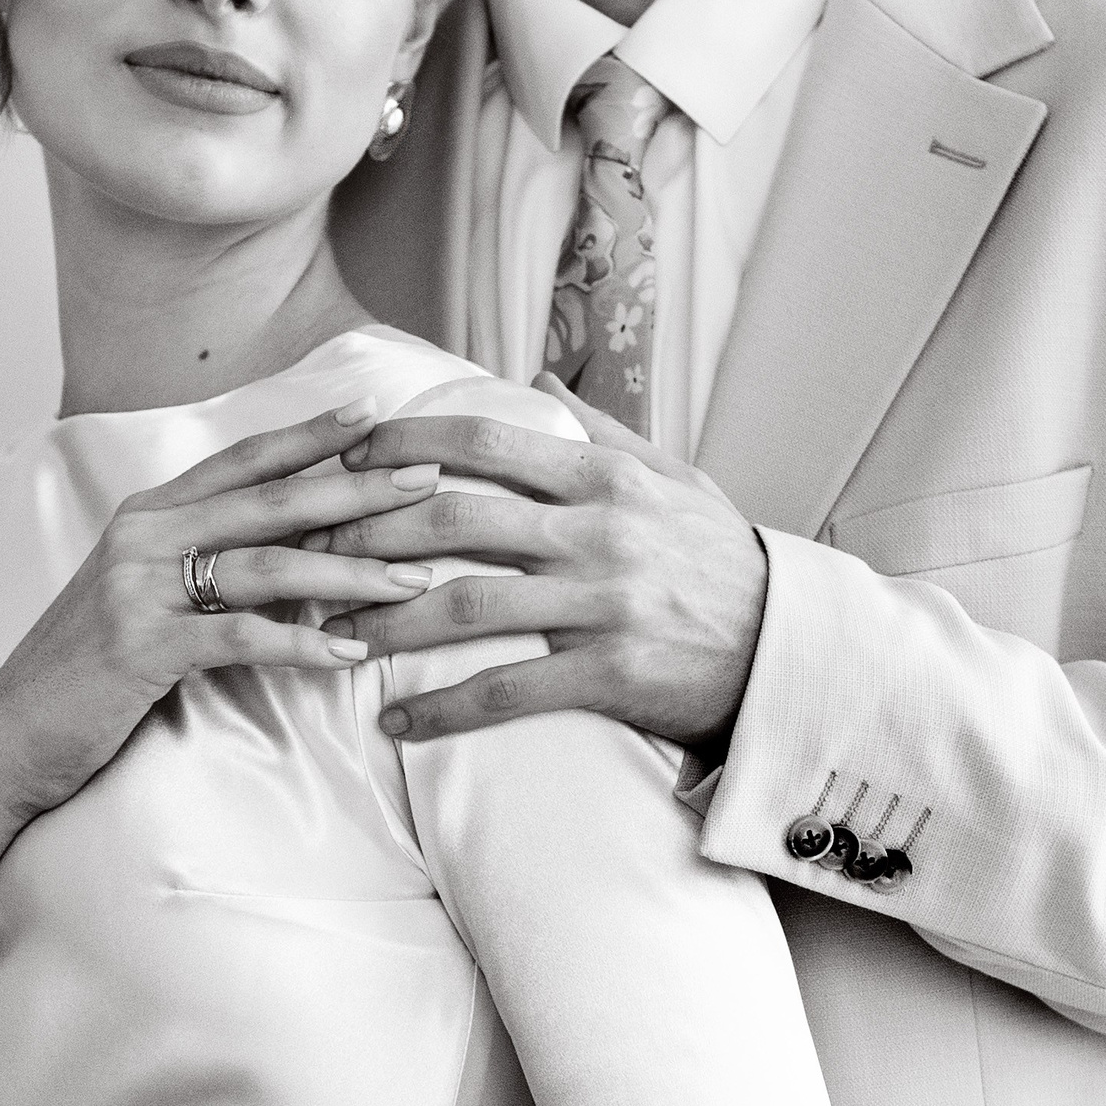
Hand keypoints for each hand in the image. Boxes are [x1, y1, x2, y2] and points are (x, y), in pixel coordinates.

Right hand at [0, 397, 442, 917]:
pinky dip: (302, 643)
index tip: (376, 414)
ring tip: (415, 581)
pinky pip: (240, 636)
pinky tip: (350, 653)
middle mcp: (143, 534)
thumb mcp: (139, 595)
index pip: (244, 459)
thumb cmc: (84, 671)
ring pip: (268, 564)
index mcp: (147, 513)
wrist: (2, 737)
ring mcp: (138, 587)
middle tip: (426, 480)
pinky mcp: (141, 647)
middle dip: (358, 488)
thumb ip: (199, 560)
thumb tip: (290, 547)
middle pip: (271, 499)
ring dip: (351, 573)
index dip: (311, 435)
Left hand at [329, 375, 768, 747]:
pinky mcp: (612, 675)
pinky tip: (396, 723)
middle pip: (454, 518)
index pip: (482, 444)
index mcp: (604, 479)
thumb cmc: (725, 561)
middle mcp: (598, 532)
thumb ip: (603, 432)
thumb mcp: (677, 478)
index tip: (348, 453)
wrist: (795, 650)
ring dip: (385, 620)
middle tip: (309, 545)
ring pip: (465, 605)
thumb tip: (542, 381)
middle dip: (368, 530)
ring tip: (329, 634)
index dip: (404, 443)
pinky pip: (507, 692)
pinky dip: (442, 710)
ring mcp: (603, 605)